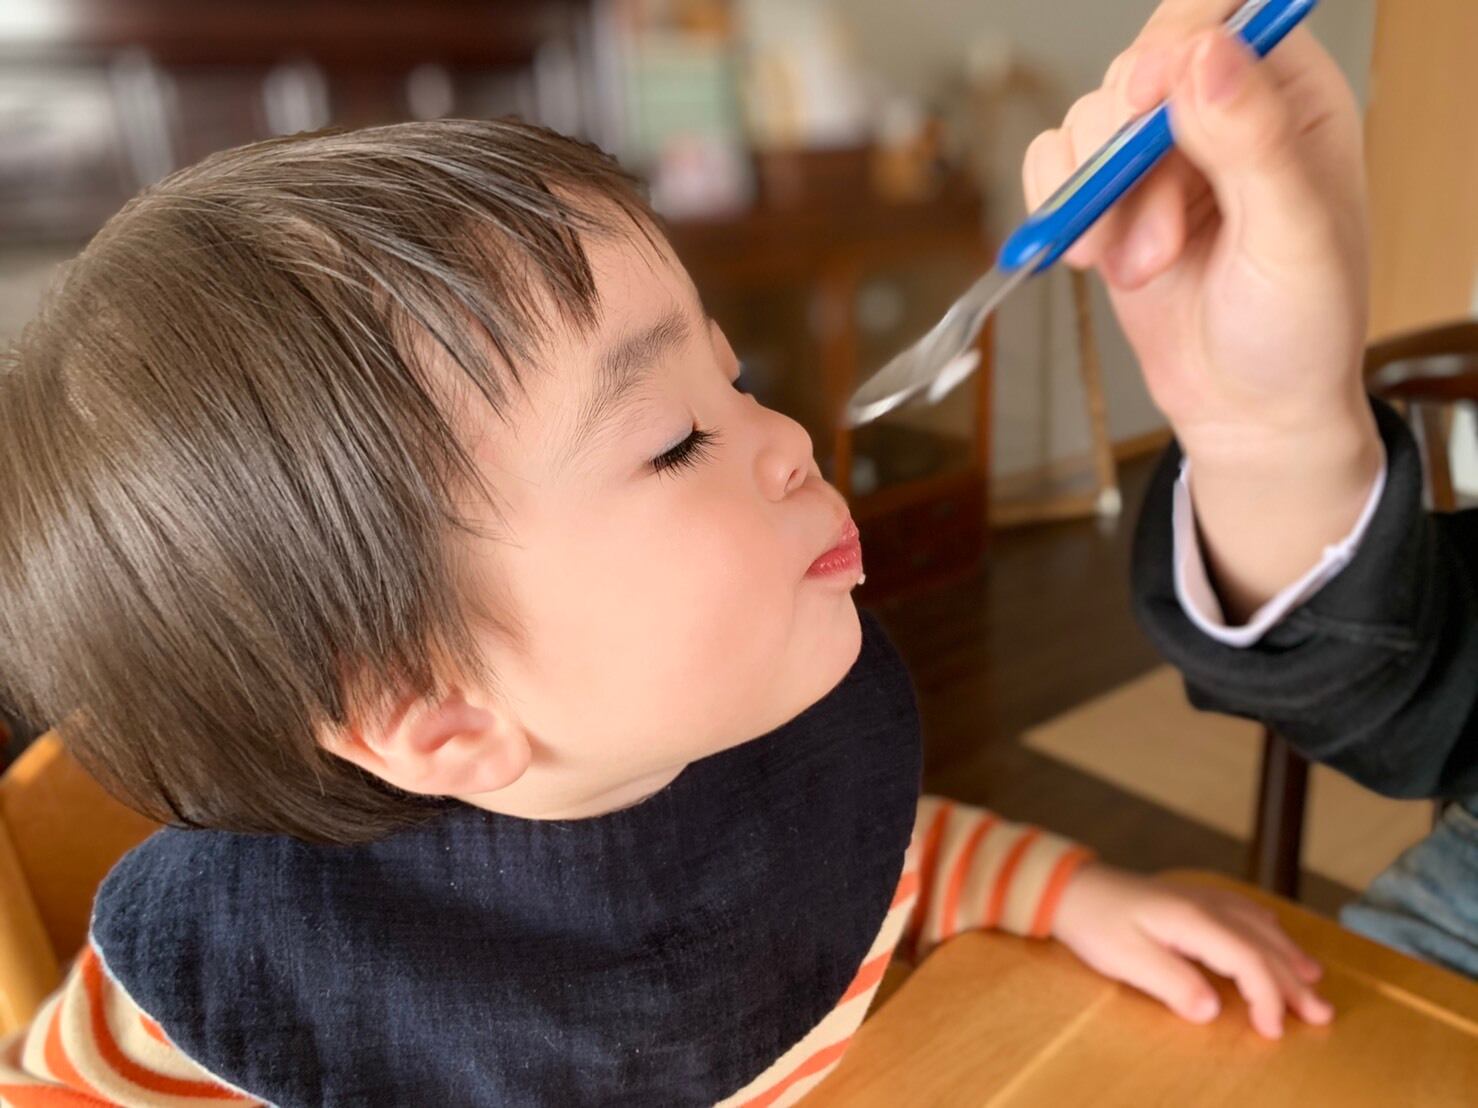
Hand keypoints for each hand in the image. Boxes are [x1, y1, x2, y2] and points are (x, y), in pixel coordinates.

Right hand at [1022, 0, 1383, 614]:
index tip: (1148, 103)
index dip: (1176, 46)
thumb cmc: (1294, 331)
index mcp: (1289, 97)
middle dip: (1128, 155)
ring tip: (1140, 268)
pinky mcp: (1107, 197)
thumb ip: (1253, 142)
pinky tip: (1095, 257)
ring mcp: (1157, 155)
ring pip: (1086, 120)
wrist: (1245, 410)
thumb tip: (1206, 56)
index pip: (1222, 13)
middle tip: (1157, 237)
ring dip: (1098, 200)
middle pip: (1138, 66)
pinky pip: (1050, 165)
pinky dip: (1058, 210)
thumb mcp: (1293, 238)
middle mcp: (1221, 111)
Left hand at [1050, 862, 1332, 1038]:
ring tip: (1314, 980)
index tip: (1273, 1030)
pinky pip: (1244, 911)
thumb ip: (1172, 985)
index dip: (1268, 997)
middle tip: (1321, 1015)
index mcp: (1193, 921)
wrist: (1070, 887)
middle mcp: (1206, 905)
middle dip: (1293, 982)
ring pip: (1259, 926)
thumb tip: (1212, 1012)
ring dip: (1288, 954)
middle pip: (1263, 944)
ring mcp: (1201, 898)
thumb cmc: (1094, 923)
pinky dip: (1268, 930)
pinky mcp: (1191, 899)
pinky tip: (1276, 937)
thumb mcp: (1126, 960)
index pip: (1248, 960)